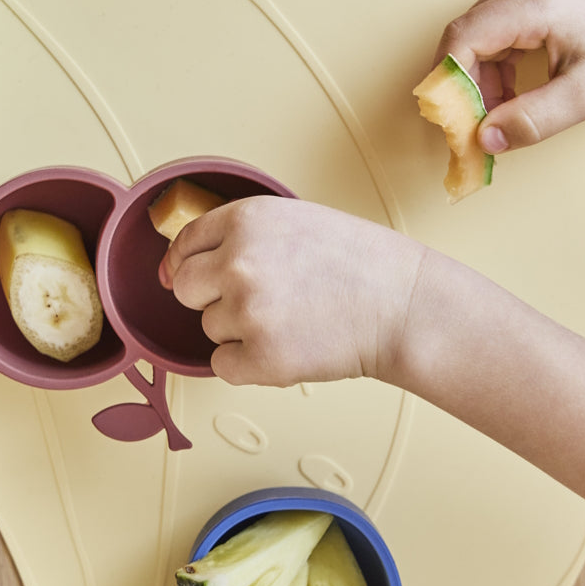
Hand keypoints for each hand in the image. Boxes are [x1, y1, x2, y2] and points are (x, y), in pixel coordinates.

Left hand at [157, 196, 423, 387]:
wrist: (406, 306)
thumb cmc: (362, 264)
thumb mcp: (296, 221)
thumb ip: (241, 236)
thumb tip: (178, 264)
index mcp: (246, 220)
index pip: (185, 243)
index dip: (184, 263)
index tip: (188, 276)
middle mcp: (238, 262)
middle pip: (184, 288)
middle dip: (209, 297)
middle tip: (256, 301)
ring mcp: (248, 311)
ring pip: (209, 328)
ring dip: (239, 330)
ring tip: (291, 319)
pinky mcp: (261, 358)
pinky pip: (223, 365)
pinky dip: (248, 364)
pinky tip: (287, 346)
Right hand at [436, 0, 584, 153]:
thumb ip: (533, 120)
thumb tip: (486, 140)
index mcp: (534, 0)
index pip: (463, 37)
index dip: (447, 82)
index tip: (448, 121)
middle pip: (466, 38)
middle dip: (464, 88)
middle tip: (471, 130)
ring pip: (476, 39)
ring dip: (479, 83)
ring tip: (497, 118)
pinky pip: (493, 34)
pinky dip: (494, 70)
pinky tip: (508, 97)